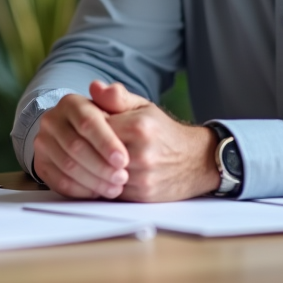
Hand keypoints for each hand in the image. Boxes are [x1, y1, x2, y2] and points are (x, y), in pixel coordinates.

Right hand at [33, 90, 129, 198]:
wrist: (86, 136)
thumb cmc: (111, 122)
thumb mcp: (120, 107)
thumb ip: (117, 97)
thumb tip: (100, 87)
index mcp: (71, 102)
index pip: (87, 122)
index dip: (106, 142)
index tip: (123, 160)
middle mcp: (52, 120)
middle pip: (75, 146)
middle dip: (101, 166)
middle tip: (122, 178)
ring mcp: (43, 142)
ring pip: (67, 166)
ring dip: (93, 181)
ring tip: (115, 188)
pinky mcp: (41, 164)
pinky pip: (58, 182)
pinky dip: (80, 190)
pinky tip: (98, 192)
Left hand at [91, 81, 220, 202]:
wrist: (196, 160)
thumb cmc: (163, 131)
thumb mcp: (143, 107)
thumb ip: (116, 97)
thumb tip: (94, 86)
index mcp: (139, 127)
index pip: (95, 127)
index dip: (87, 127)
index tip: (87, 127)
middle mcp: (141, 153)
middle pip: (95, 153)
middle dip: (88, 149)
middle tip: (86, 145)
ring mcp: (142, 177)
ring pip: (101, 174)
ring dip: (94, 168)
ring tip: (94, 159)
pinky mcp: (143, 196)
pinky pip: (112, 190)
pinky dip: (105, 183)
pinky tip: (106, 174)